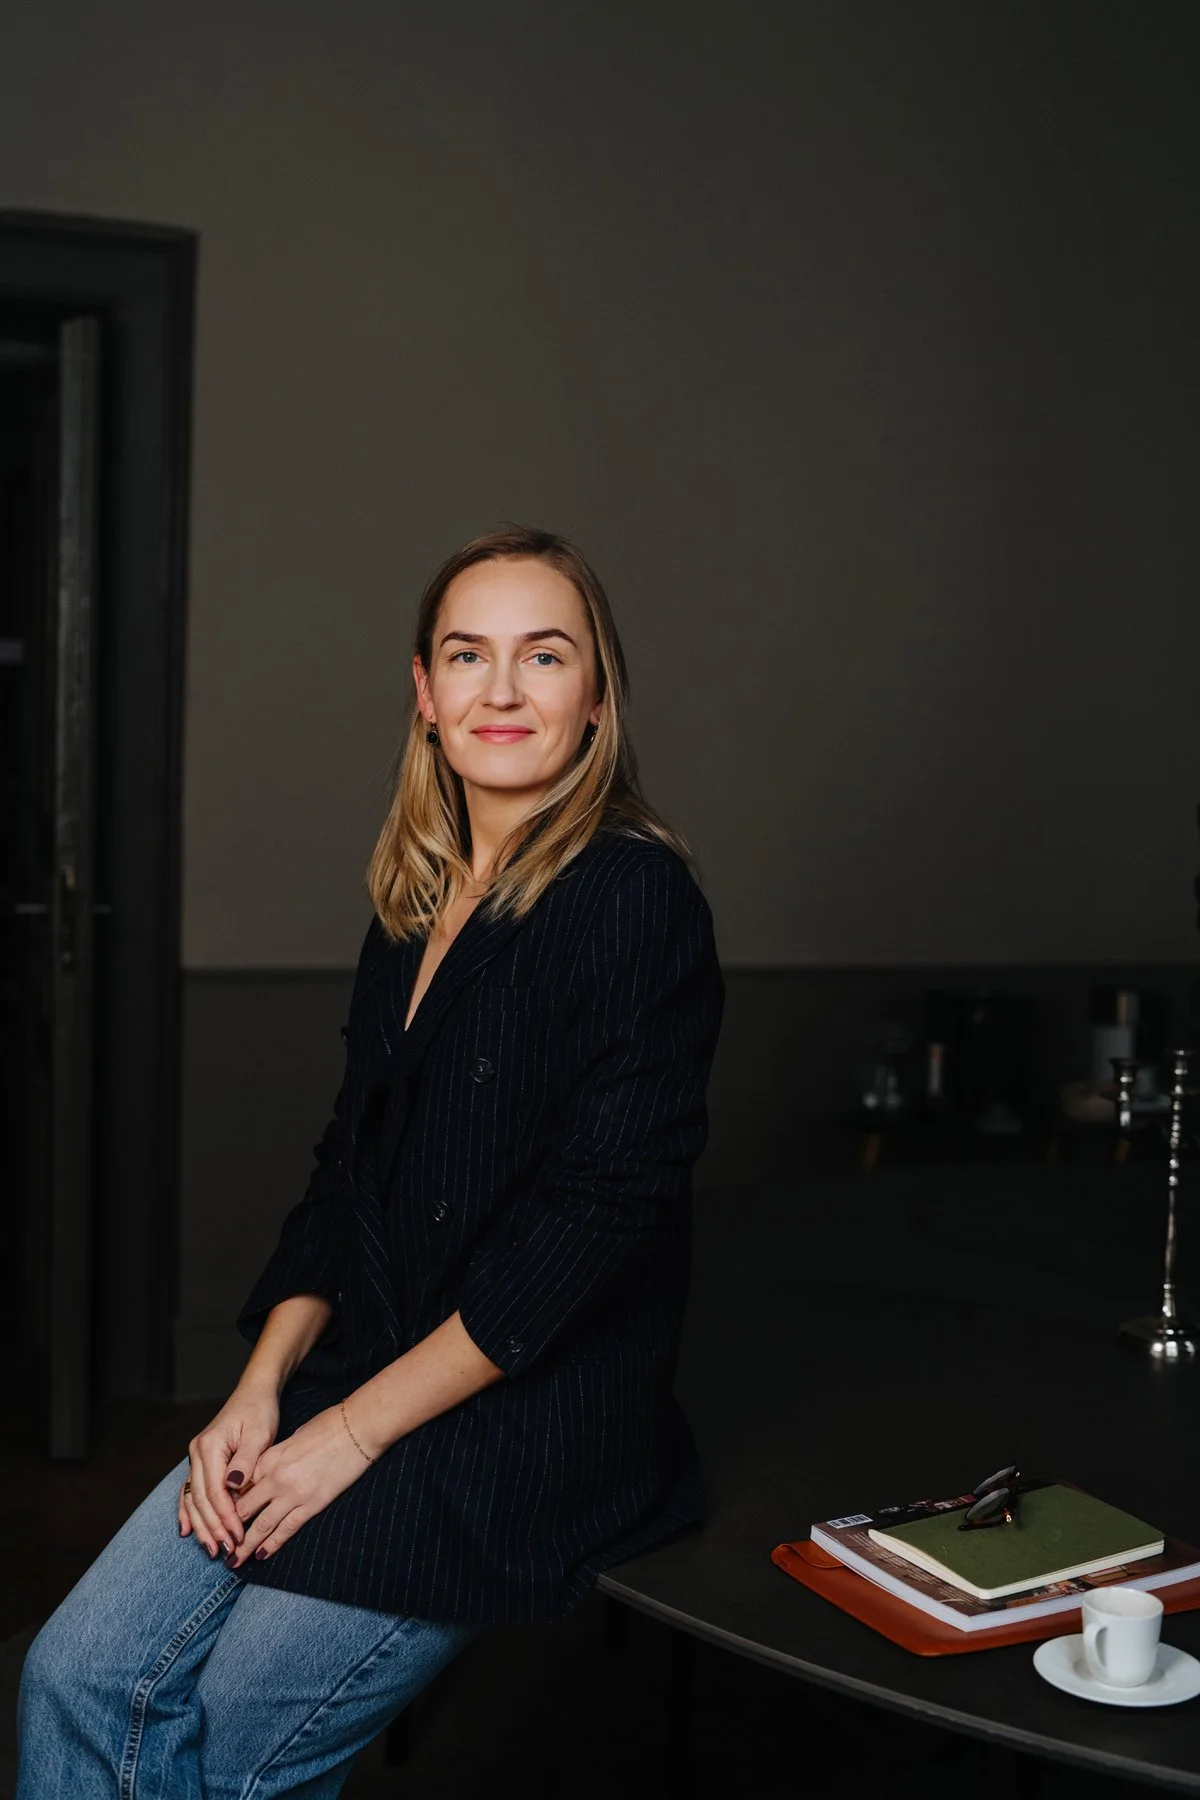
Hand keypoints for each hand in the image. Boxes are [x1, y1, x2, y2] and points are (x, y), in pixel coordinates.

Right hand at [178, 1381, 279, 1557]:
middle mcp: (197, 1453)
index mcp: (210, 1446)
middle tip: (227, 1550)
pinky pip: (190, 1491)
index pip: (215, 1491)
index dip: (225, 1516)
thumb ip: (245, 1461)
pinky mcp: (201, 1462)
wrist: (254, 1392)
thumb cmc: (259, 1411)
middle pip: (200, 1499)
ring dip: (201, 1526)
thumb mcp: (259, 1433)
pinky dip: (189, 1512)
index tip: (238, 1535)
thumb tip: (233, 1486)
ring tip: (212, 1548)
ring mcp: (196, 1458)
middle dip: (213, 1527)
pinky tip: (187, 1531)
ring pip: (193, 1499)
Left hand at [224, 1401, 373, 1568]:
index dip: (226, 1505)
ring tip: (234, 1562)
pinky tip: (262, 1555)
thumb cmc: (327, 1426)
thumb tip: (265, 1474)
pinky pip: (287, 1529)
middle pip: (244, 1510)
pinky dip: (272, 1545)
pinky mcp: (312, 1504)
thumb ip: (274, 1458)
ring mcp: (293, 1494)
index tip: (217, 1518)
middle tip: (219, 1546)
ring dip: (246, 1546)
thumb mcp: (291, 1438)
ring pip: (262, 1526)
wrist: (356, 1429)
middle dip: (230, 1530)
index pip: (238, 1488)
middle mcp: (275, 1478)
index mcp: (268, 1459)